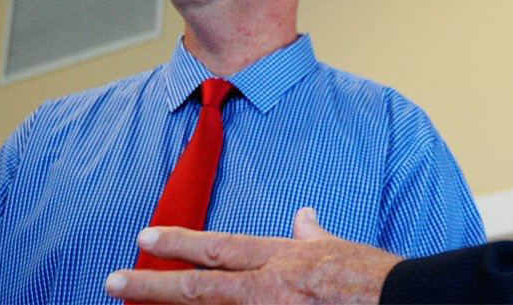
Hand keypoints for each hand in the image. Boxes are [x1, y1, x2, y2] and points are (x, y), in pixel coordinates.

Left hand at [104, 207, 401, 303]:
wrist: (399, 300)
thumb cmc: (371, 277)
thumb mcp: (338, 246)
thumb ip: (312, 234)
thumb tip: (302, 217)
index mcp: (283, 257)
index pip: (220, 248)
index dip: (180, 243)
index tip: (147, 238)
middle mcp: (269, 287)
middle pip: (200, 287)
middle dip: (152, 284)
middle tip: (113, 281)